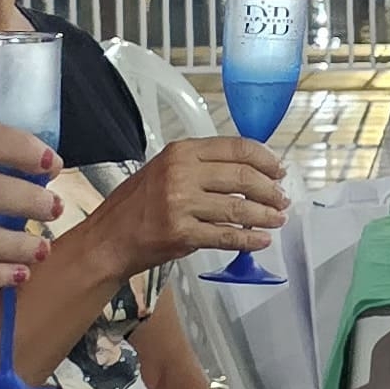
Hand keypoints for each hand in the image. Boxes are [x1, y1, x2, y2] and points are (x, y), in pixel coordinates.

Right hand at [87, 135, 290, 273]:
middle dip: (270, 190)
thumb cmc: (136, 206)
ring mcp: (181, 203)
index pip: (236, 148)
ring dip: (266, 215)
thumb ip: (201, 166)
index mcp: (181, 152)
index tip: (278, 170)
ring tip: (277, 219)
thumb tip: (247, 171)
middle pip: (243, 177)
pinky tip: (261, 240)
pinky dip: (250, 239)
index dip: (265, 160)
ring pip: (239, 208)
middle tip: (281, 199)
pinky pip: (227, 235)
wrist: (107, 239)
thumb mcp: (165, 170)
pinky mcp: (182, 233)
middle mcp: (181, 173)